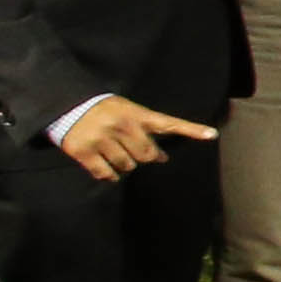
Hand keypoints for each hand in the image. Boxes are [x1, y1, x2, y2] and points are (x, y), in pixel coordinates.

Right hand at [57, 95, 219, 182]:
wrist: (67, 106)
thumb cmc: (105, 111)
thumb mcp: (128, 112)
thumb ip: (147, 132)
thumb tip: (163, 158)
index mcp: (135, 114)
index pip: (169, 123)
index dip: (191, 129)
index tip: (212, 134)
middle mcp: (121, 126)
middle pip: (147, 156)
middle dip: (142, 156)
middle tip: (130, 148)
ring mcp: (102, 139)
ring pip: (127, 167)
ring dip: (124, 165)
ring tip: (113, 152)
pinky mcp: (84, 152)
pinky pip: (106, 175)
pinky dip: (109, 175)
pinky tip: (105, 165)